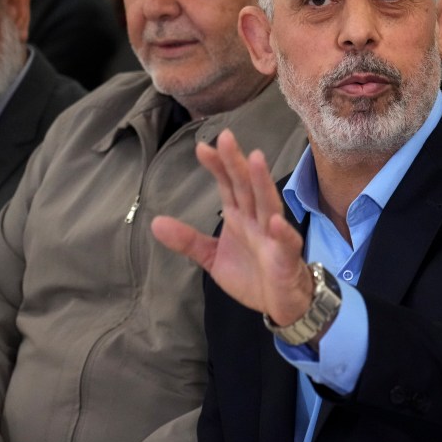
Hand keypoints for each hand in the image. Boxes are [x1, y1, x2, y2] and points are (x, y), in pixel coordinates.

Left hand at [151, 129, 313, 325]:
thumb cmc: (251, 274)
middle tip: (226, 137)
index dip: (217, 166)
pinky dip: (282, 232)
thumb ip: (188, 240)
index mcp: (239, 217)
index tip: (202, 147)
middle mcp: (256, 220)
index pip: (227, 185)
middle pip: (246, 186)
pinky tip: (275, 221)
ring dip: (262, 183)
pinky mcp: (286, 257)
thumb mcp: (212, 258)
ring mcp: (273, 236)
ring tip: (257, 160)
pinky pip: (285, 242)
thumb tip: (155, 222)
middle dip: (237, 163)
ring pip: (268, 204)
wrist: (280, 303)